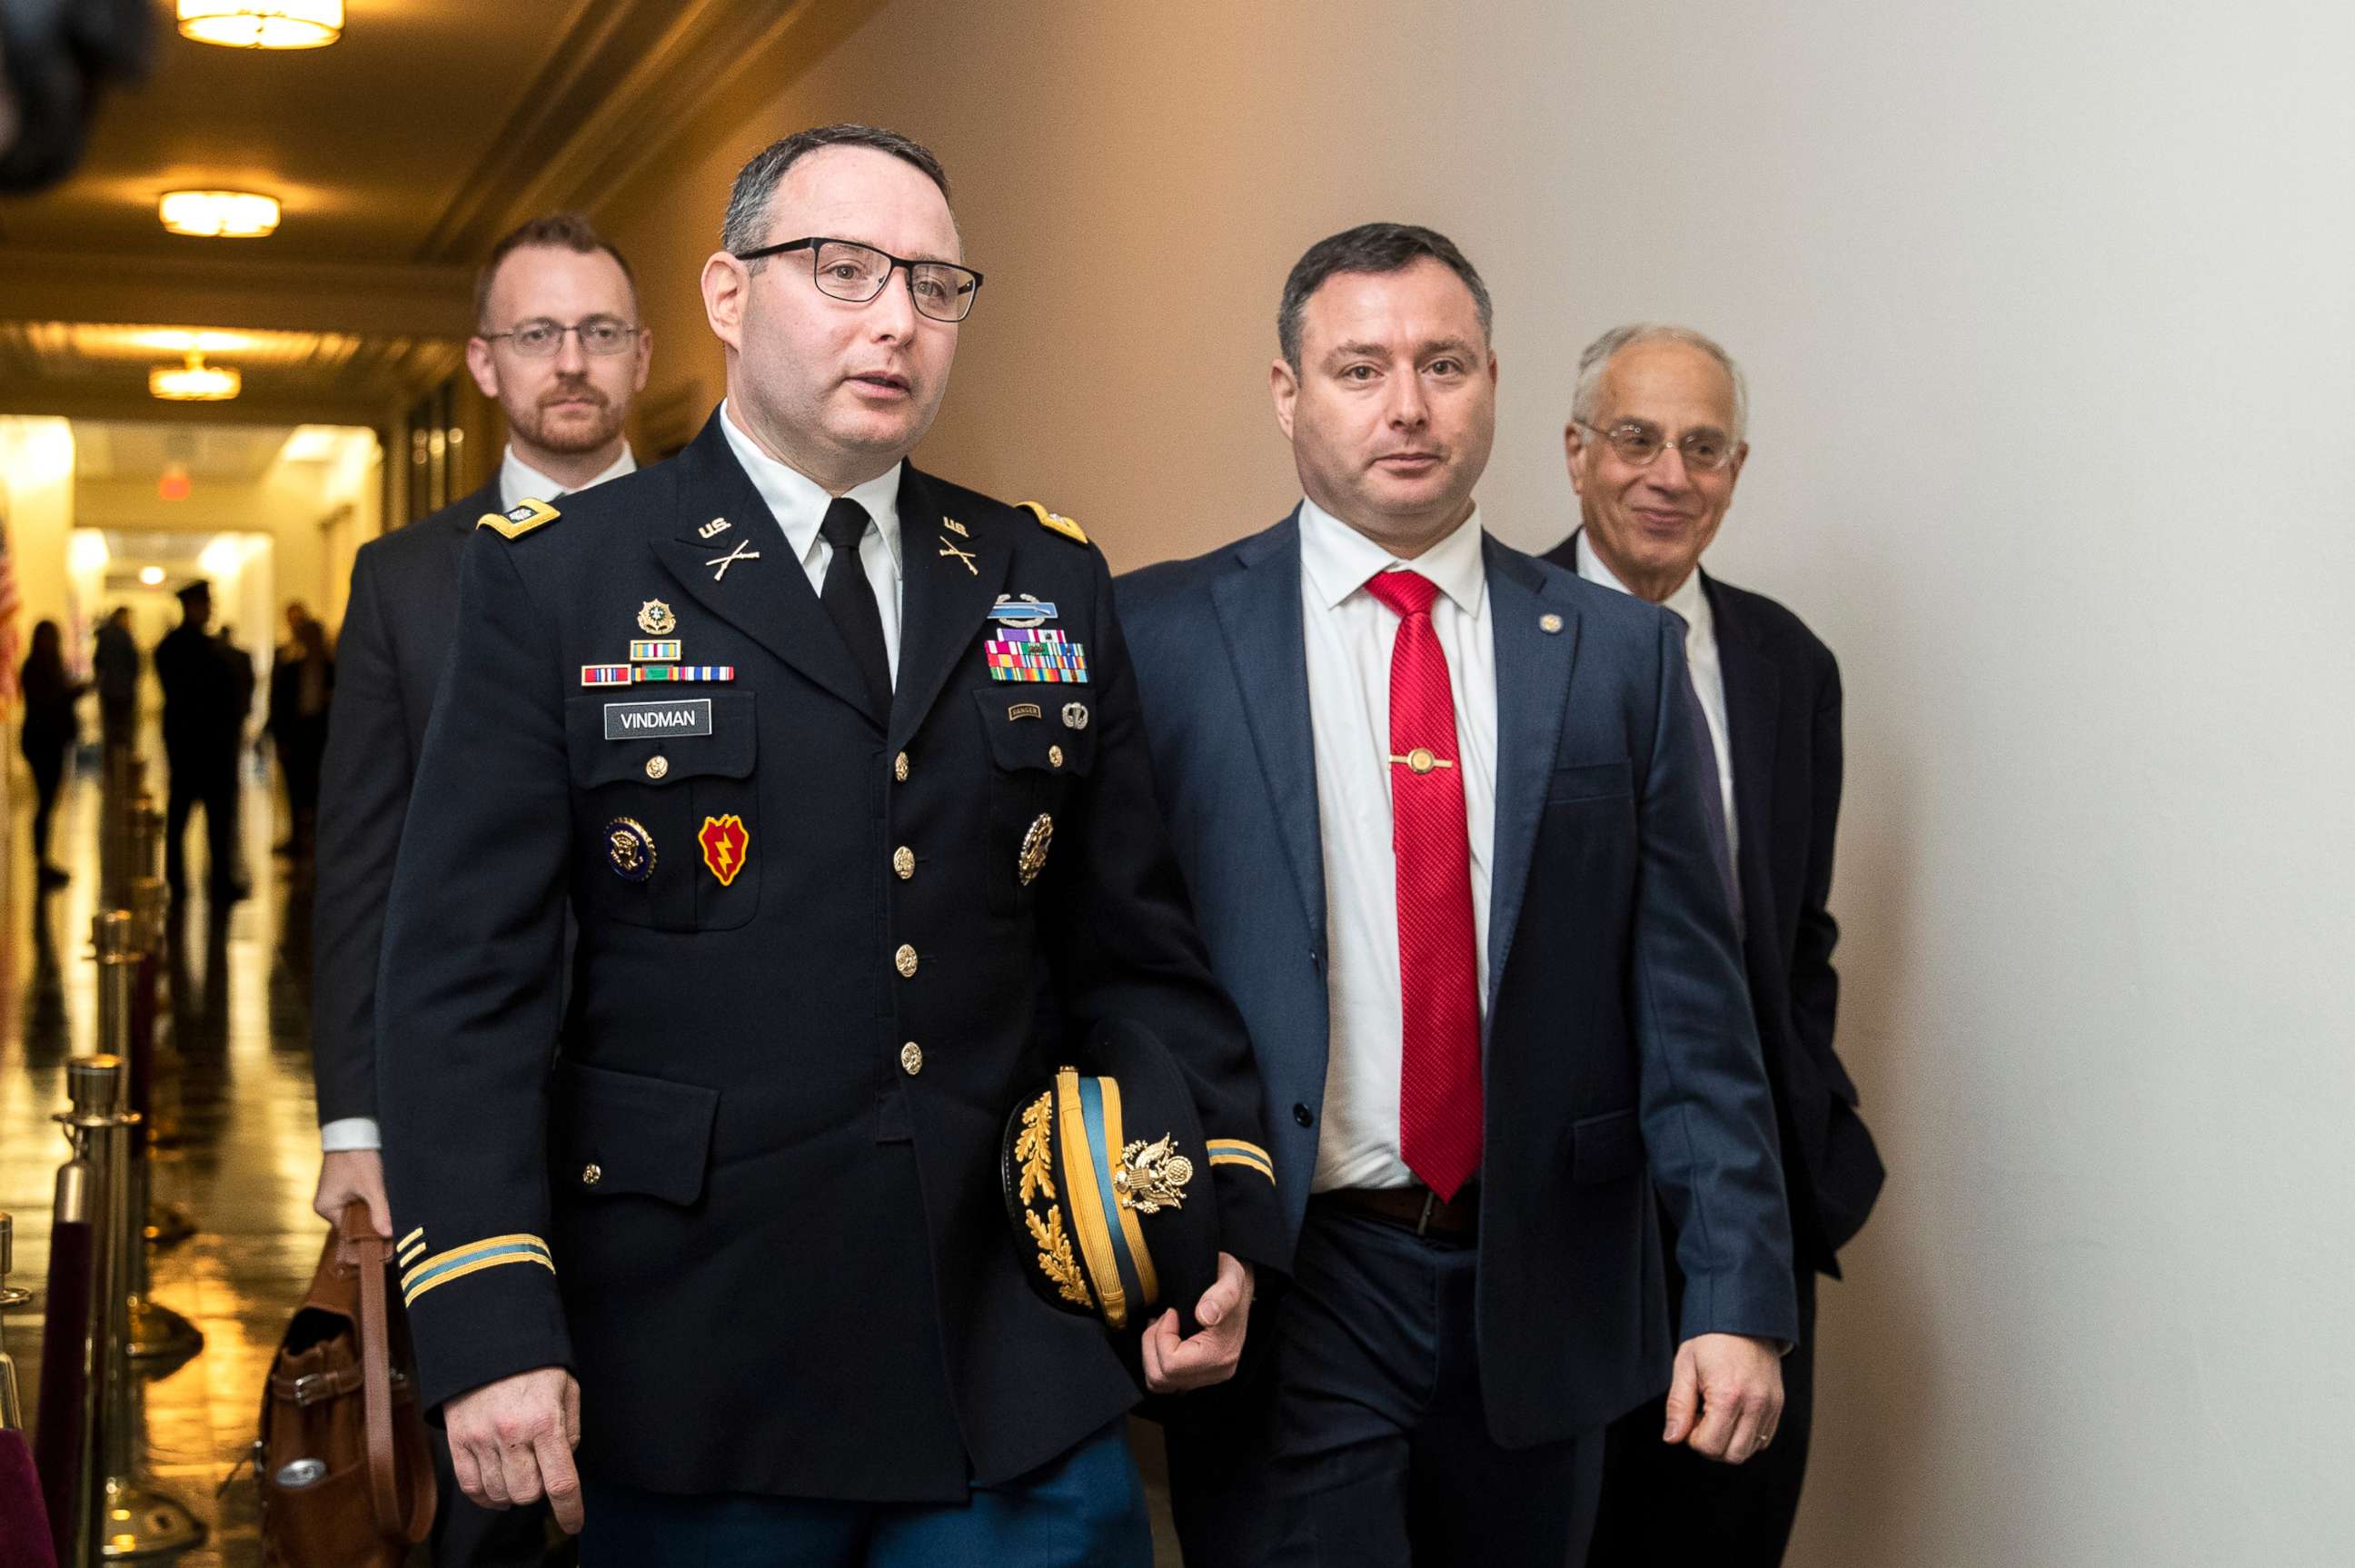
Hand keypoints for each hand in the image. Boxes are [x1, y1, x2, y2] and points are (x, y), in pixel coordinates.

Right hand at [313, 1149, 390, 1264]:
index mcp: (327, 1208)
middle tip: (395, 1230)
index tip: (388, 1242)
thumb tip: (388, 1235)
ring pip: (361, 1211)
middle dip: (373, 1223)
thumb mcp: (371, 1186)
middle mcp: (329, 1204)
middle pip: (356, 1222)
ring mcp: (338, 1195)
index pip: (349, 1232)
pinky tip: (386, 1203)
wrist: (353, 1129)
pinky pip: (362, 1201)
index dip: (368, 1236)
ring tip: (393, 1215)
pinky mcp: (347, 1186)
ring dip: (375, 1212)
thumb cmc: (356, 1156)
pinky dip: (373, 1202)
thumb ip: (379, 1211)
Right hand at [443, 1366, 583, 1532]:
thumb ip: (571, 1431)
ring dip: (513, 1492)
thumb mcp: (567, 1389)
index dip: (570, 1510)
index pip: (561, 1482)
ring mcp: (480, 1439)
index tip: (574, 1523)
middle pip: (528, 1493)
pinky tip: (497, 1487)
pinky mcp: (458, 1442)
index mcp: (545, 1421)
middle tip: (541, 1470)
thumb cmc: (535, 1366)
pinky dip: (486, 1496)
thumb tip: (564, 1465)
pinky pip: (471, 1487)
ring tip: (519, 1472)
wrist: (488, 1342)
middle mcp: (511, 1434)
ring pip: (499, 1494)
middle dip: (539, 1490)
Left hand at [1141, 1252, 1253, 1393]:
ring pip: (1159, 1382)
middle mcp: (1216, 1372)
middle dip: (1153, 1344)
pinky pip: (1165, 1380)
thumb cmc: (1229, 1279)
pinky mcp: (1199, 1375)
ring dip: (1152, 1352)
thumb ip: (1222, 1294)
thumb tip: (1205, 1315)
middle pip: (1161, 1378)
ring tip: (1162, 1327)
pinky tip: (1164, 1337)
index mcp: (1221, 1355)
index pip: (1171, 1365)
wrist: (1239, 1286)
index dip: (1162, 1336)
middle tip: (1163, 1319)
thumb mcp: (1230, 1275)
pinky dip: (1157, 1359)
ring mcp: (1207, 1376)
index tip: (1171, 1312)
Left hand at [1663, 1332, 1783, 1463]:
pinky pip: (1763, 1439)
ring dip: (1730, 1441)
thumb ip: (1678, 1406)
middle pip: (1733, 1455)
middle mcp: (1755, 1404)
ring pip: (1750, 1450)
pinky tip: (1734, 1413)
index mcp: (1728, 1395)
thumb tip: (1672, 1438)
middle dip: (1712, 1445)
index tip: (1691, 1417)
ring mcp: (1770, 1406)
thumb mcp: (1685, 1366)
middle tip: (1703, 1418)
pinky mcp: (1779, 1405)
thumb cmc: (1711, 1340)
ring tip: (1719, 1414)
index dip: (1694, 1439)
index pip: (1710, 1446)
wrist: (1744, 1318)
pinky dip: (1746, 1435)